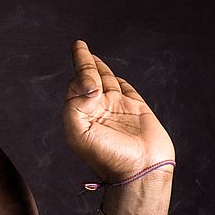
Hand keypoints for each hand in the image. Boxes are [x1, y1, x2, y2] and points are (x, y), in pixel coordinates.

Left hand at [62, 40, 173, 181]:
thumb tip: (88, 84)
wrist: (141, 170)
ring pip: (105, 81)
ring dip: (95, 66)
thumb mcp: (78, 132)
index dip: (79, 76)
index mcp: (80, 117)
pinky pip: (124, 88)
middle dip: (82, 63)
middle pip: (87, 80)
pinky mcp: (136, 108)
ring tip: (85, 52)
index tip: (91, 84)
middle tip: (78, 45)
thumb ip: (76, 105)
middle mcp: (97, 111)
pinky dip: (117, 79)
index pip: (74, 88)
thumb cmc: (108, 156)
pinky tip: (109, 73)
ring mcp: (116, 109)